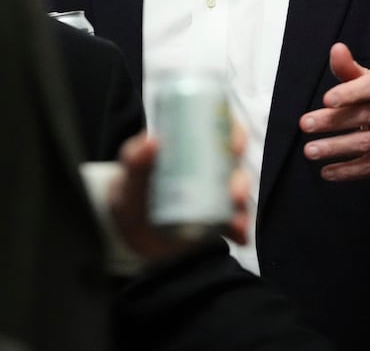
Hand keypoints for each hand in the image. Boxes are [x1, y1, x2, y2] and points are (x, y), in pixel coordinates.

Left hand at [108, 122, 250, 259]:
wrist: (126, 232)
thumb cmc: (130, 192)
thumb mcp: (129, 174)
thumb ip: (135, 159)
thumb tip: (152, 140)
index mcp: (192, 147)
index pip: (221, 131)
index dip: (235, 134)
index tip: (235, 143)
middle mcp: (209, 169)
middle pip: (235, 167)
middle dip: (242, 178)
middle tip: (235, 190)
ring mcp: (214, 196)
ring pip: (238, 196)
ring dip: (243, 206)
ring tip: (237, 220)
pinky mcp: (215, 222)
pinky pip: (233, 224)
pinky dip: (240, 230)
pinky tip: (239, 237)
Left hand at [298, 42, 369, 181]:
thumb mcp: (369, 78)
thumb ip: (348, 68)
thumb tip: (336, 49)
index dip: (349, 94)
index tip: (326, 100)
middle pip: (362, 116)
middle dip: (332, 122)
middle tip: (305, 124)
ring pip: (365, 143)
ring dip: (336, 148)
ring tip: (310, 150)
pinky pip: (369, 166)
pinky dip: (347, 171)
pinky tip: (327, 171)